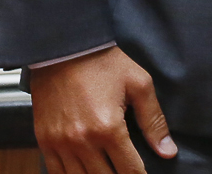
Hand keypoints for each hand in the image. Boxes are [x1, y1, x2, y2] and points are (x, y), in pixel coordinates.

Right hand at [28, 46, 174, 172]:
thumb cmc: (103, 64)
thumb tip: (168, 151)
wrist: (64, 50)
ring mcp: (60, 144)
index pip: (129, 169)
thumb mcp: (139, 85)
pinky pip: (55, 172)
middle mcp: (82, 141)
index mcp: (108, 128)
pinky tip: (84, 172)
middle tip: (129, 172)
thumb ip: (153, 121)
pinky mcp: (44, 141)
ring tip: (109, 172)